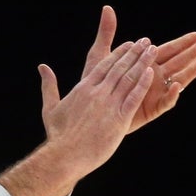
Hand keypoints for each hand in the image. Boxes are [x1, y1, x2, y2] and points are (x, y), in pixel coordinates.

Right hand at [37, 35, 157, 176]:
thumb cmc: (58, 135)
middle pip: (119, 67)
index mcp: (83, 88)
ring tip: (153, 51)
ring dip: (142, 62)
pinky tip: (151, 73)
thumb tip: (42, 67)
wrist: (65, 154)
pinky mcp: (119, 118)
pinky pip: (134, 97)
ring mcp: (109, 104)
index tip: (129, 44)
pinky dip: (142, 84)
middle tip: (146, 41)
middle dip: (134, 52)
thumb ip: (49, 85)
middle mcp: (97, 92)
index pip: (104, 65)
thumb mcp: (50, 107)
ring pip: (129, 78)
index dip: (119, 53)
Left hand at [82, 6, 195, 132]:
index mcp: (145, 64)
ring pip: (176, 82)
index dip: (182, 43)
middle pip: (177, 64)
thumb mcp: (101, 56)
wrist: (90, 111)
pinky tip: (177, 85)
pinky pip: (165, 102)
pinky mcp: (151, 110)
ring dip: (189, 73)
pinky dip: (171, 94)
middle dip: (191, 54)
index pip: (168, 51)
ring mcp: (154, 94)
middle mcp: (153, 78)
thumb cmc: (96, 82)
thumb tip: (107, 8)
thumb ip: (107, 33)